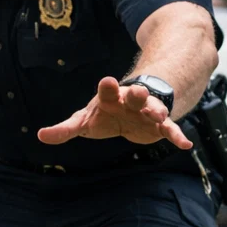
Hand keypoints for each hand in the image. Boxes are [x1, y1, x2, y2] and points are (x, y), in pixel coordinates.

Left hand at [37, 76, 191, 149]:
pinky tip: (185, 144)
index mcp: (110, 99)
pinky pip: (170, 130)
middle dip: (136, 94)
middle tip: (139, 92)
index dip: (106, 88)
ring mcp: (147, 112)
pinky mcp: (159, 126)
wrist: (132, 109)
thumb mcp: (83, 121)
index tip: (106, 81)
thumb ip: (64, 129)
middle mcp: (130, 101)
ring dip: (158, 111)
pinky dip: (177, 136)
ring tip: (161, 116)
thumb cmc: (104, 113)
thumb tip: (40, 136)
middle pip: (134, 96)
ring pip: (155, 109)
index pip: (106, 92)